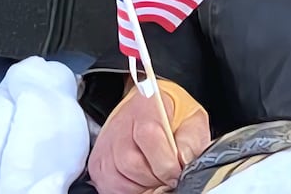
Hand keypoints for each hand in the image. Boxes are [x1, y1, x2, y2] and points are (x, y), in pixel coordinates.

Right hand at [88, 85, 211, 193]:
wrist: (153, 114)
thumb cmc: (174, 118)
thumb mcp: (193, 120)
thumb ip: (191, 141)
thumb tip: (183, 161)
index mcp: (145, 106)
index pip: (148, 135)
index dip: (165, 162)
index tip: (177, 171)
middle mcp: (120, 124)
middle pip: (131, 163)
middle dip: (155, 178)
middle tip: (168, 177)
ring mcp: (105, 145)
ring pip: (120, 180)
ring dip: (143, 186)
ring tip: (156, 177)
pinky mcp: (98, 164)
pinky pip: (111, 188)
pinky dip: (130, 191)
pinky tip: (142, 182)